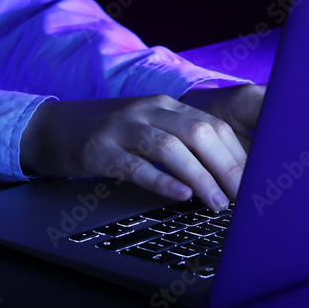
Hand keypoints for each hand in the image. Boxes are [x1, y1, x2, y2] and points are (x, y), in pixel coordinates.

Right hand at [19, 91, 260, 210]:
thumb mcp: (148, 127)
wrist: (53, 127)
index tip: (255, 182)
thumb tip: (226, 173)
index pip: (213, 124)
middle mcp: (147, 110)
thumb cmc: (108, 133)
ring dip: (200, 177)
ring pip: (170, 147)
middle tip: (243, 196)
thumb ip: (181, 141)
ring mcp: (122, 128)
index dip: (238, 154)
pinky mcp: (100, 150)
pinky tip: (179, 195)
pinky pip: (136, 165)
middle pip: (198, 131)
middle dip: (227, 166)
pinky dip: (161, 180)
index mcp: (165, 105)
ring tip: (217, 203)